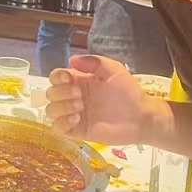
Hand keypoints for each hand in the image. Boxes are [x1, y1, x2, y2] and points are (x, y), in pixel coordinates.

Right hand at [44, 54, 167, 143]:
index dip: (57, 77)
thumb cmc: (128, 92)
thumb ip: (93, 62)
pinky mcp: (78, 131)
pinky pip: (58, 128)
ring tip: (80, 108)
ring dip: (61, 107)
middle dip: (61, 93)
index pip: (56, 77)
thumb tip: (71, 60)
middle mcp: (73, 97)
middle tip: (80, 95)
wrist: (140, 116)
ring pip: (50, 111)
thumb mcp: (113, 70)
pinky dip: (62, 122)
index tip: (69, 78)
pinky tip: (77, 119)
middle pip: (50, 93)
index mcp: (79, 81)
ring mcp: (74, 115)